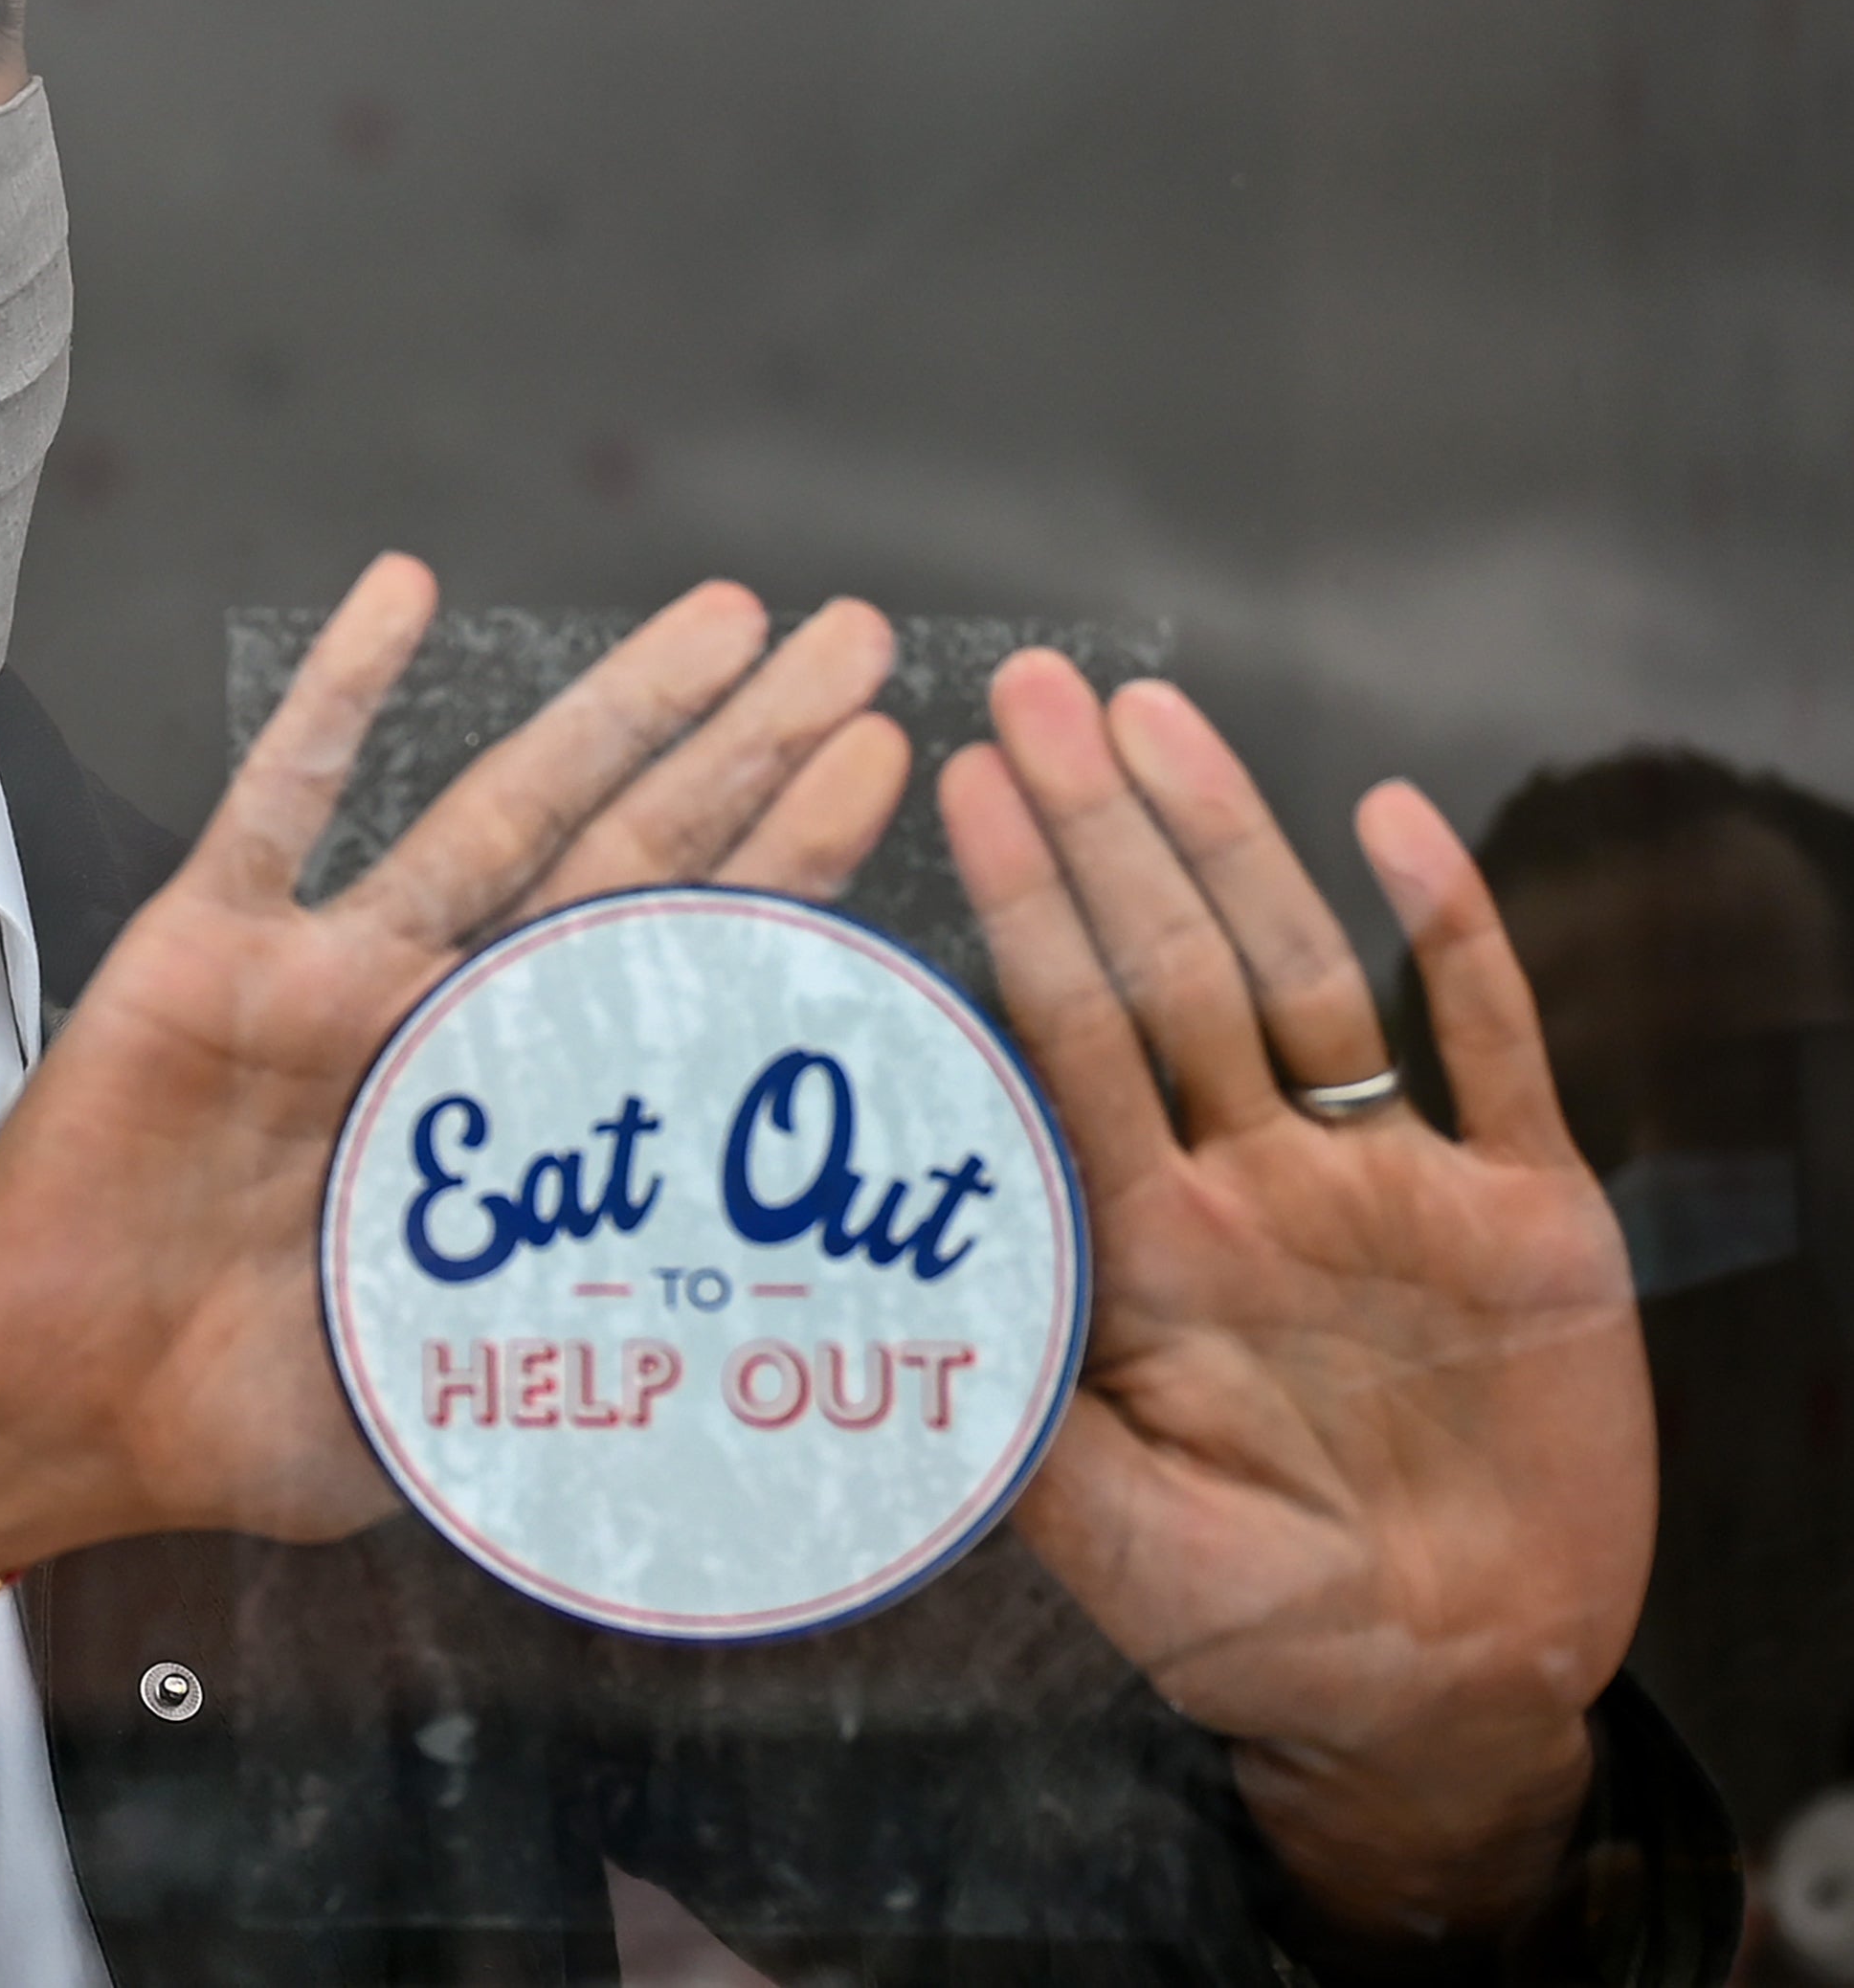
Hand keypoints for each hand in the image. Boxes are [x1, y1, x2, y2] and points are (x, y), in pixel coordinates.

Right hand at [0, 557, 914, 1565]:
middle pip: (627, 856)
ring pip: (495, 809)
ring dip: (610, 710)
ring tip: (726, 621)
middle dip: (747, 751)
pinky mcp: (204, 951)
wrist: (52, 1404)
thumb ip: (579, 1364)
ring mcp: (332, 973)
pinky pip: (282, 802)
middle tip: (859, 645)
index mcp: (517, 1118)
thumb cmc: (246, 1418)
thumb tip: (760, 1362)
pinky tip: (404, 593)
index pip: (681, 971)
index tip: (880, 767)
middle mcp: (444, 1019)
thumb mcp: (453, 1403)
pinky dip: (338, 697)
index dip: (785, 869)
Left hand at [942, 652, 1647, 1937]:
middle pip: (1169, 970)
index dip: (1015, 912)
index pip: (1065, 1041)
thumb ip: (1007, 1426)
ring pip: (1304, 975)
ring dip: (1233, 844)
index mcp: (1153, 1247)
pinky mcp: (1530, 1213)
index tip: (951, 786)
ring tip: (1157, 717)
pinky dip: (1455, 935)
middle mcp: (1258, 1187)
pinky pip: (1490, 1048)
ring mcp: (1389, 1188)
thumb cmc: (1260, 1631)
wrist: (1451, 1697)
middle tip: (1031, 691)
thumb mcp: (1115, 1542)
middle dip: (1099, 830)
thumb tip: (859, 1322)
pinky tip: (1396, 824)